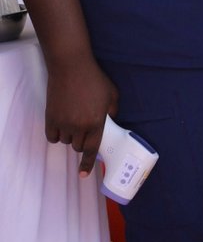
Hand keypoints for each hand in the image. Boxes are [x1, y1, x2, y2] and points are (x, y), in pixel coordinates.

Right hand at [45, 53, 117, 175]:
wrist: (71, 66)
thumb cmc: (94, 78)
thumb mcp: (112, 94)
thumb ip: (113, 111)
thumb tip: (111, 121)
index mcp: (96, 123)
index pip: (92, 150)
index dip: (88, 164)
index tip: (83, 175)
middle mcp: (79, 126)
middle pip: (79, 146)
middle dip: (82, 141)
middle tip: (84, 128)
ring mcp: (63, 122)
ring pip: (66, 141)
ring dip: (70, 136)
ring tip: (73, 120)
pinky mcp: (51, 117)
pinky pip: (52, 136)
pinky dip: (56, 134)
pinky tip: (60, 126)